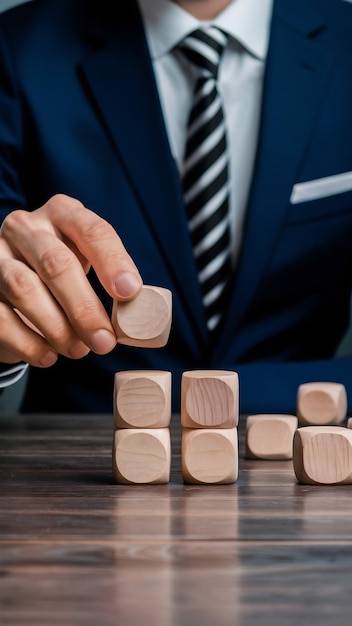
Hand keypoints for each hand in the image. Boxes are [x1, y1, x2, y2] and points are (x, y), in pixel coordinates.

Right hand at [0, 194, 141, 366]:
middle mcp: (26, 227)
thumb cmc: (61, 273)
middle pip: (56, 264)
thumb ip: (108, 282)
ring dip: (57, 328)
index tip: (129, 293)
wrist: (11, 282)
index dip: (113, 261)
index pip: (92, 231)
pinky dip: (27, 342)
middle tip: (105, 342)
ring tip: (78, 350)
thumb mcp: (85, 263)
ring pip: (24, 289)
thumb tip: (134, 318)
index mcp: (62, 213)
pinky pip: (1, 316)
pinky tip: (47, 356)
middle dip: (84, 308)